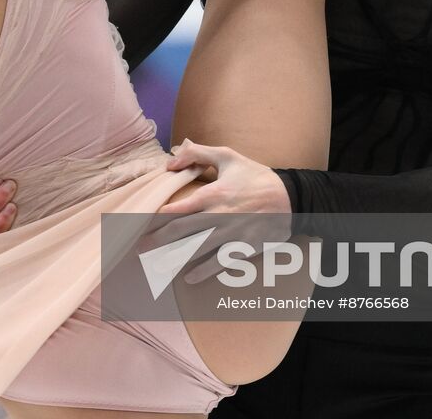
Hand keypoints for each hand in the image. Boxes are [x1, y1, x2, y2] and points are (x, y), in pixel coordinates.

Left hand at [151, 141, 294, 284]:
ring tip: (156, 266)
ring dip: (175, 259)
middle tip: (140, 247)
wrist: (291, 199)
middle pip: (183, 231)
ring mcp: (232, 234)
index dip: (159, 216)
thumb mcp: (228, 156)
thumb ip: (198, 153)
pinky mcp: (243, 248)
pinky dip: (203, 271)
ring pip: (197, 249)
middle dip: (159, 240)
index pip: (180, 208)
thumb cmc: (256, 176)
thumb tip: (171, 158)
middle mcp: (220, 216)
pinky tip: (188, 277)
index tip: (142, 222)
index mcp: (214, 194)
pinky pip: (220, 262)